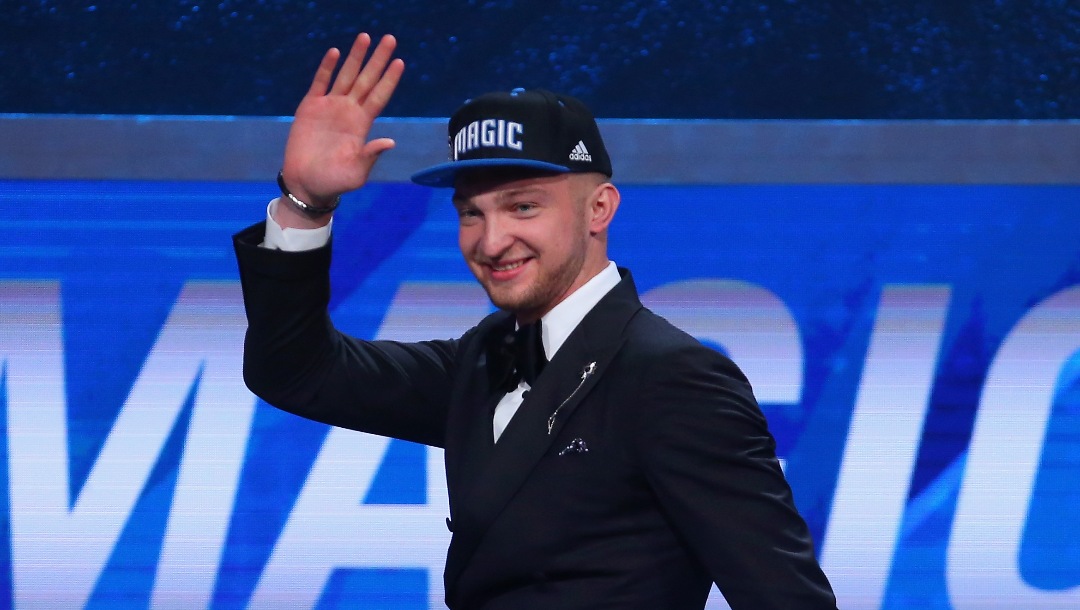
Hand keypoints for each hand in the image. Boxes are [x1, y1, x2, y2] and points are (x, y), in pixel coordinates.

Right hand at [278, 33, 404, 224]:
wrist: (306, 184)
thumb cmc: (334, 182)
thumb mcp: (356, 172)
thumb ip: (370, 155)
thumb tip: (390, 141)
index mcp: (362, 125)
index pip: (379, 96)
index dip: (389, 79)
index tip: (400, 62)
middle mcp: (349, 111)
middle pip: (367, 79)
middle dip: (378, 59)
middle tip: (390, 39)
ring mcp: (330, 107)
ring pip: (346, 76)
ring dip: (355, 57)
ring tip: (364, 36)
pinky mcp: (310, 108)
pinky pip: (320, 82)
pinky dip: (327, 68)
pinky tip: (335, 52)